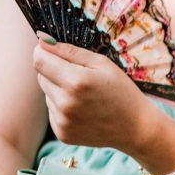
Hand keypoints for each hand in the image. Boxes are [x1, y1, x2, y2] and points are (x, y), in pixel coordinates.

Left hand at [32, 35, 152, 153]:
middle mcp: (65, 103)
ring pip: (47, 95)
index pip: (39, 60)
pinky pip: (53, 112)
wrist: (136, 128)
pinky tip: (83, 111)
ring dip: (59, 91)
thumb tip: (43, 41)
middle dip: (54, 72)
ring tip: (85, 98)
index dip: (43, 52)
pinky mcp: (62, 134)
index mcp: (76, 82)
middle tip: (80, 78)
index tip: (53, 52)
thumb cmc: (122, 92)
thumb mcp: (103, 64)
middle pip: (41, 77)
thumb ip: (70, 51)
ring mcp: (62, 121)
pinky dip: (63, 108)